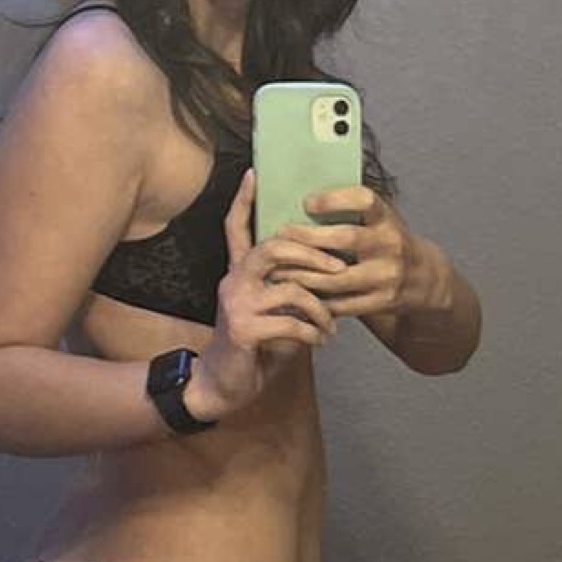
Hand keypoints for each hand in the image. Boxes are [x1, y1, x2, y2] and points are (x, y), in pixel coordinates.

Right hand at [188, 172, 345, 420]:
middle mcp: (233, 282)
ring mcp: (236, 305)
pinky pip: (290, 322)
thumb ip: (288, 291)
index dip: (244, 200)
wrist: (221, 387)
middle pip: (272, 247)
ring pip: (291, 288)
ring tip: (333, 324)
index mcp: (239, 274)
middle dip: (311, 254)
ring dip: (321, 308)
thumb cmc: (253, 349)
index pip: (236, 228)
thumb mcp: (272, 314)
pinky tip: (320, 341)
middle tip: (340, 269)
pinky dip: (313, 332)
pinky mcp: (243, 330)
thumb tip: (324, 274)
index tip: (254, 173)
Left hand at [286, 186, 421, 321]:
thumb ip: (352, 212)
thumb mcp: (380, 220)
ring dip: (303, 274)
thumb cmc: (388, 242)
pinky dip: (316, 299)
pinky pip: (341, 304)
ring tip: (277, 268)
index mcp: (387, 219)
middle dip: (309, 237)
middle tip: (281, 235)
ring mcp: (386, 277)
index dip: (335, 199)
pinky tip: (297, 292)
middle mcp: (390, 245)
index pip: (365, 200)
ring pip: (337, 278)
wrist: (424, 280)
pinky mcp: (381, 302)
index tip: (308, 202)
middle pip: (346, 239)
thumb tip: (301, 201)